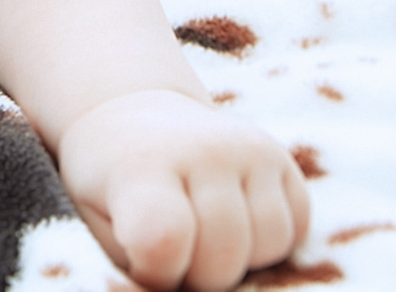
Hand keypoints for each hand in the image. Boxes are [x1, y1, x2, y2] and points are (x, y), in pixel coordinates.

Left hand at [57, 89, 309, 291]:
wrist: (135, 119)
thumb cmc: (112, 189)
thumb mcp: (99, 229)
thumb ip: (133, 276)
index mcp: (142, 165)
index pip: (166, 240)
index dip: (157, 271)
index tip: (141, 255)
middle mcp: (204, 148)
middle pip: (224, 255)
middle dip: (199, 273)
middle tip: (172, 246)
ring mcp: (249, 148)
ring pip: (270, 245)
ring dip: (239, 260)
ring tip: (202, 233)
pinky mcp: (281, 157)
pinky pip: (296, 229)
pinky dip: (269, 242)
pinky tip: (234, 221)